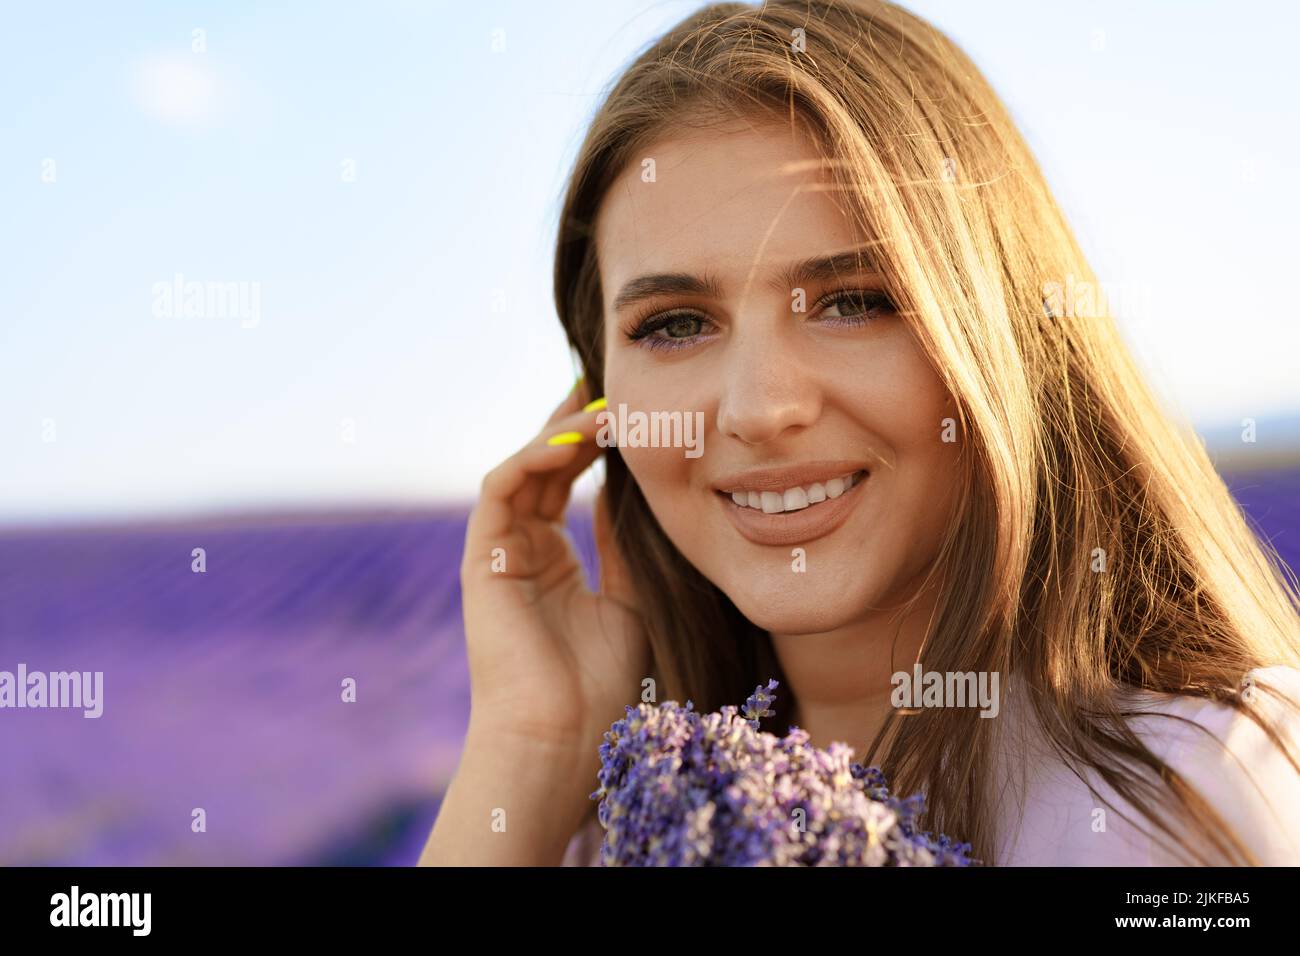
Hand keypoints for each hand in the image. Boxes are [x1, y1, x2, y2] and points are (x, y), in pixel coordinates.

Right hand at [459, 381, 649, 758]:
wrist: (561, 740)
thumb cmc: (602, 687)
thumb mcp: (632, 600)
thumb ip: (625, 544)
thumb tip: (629, 485)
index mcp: (553, 562)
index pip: (566, 484)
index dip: (594, 445)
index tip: (630, 411)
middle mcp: (521, 550)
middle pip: (543, 466)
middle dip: (574, 423)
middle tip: (608, 383)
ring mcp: (498, 552)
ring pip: (523, 468)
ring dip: (561, 432)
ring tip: (603, 407)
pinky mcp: (482, 557)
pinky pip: (500, 487)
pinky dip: (534, 456)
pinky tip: (575, 439)